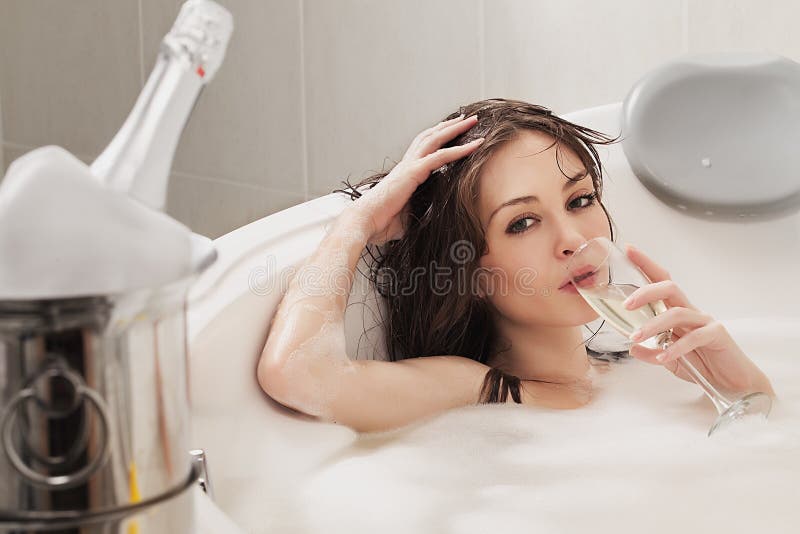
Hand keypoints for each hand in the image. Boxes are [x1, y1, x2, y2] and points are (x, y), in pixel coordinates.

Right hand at [342, 114, 483, 245]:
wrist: (364, 222)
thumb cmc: (382, 223)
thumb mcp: (408, 216)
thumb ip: (422, 212)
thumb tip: (434, 220)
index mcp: (405, 173)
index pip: (424, 149)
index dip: (438, 138)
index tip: (453, 132)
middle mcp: (407, 164)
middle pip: (430, 137)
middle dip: (449, 126)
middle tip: (466, 118)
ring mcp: (409, 166)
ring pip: (435, 139)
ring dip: (455, 129)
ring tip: (472, 120)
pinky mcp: (413, 173)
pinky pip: (440, 157)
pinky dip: (459, 150)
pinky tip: (474, 145)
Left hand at [622, 243, 775, 397]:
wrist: (733, 381)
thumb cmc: (702, 365)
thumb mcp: (668, 360)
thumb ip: (651, 352)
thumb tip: (632, 347)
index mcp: (677, 311)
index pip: (660, 282)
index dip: (645, 265)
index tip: (628, 249)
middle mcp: (691, 312)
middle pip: (670, 288)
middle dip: (646, 291)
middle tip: (626, 304)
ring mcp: (705, 321)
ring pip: (677, 313)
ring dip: (653, 325)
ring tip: (636, 337)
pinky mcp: (717, 335)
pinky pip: (693, 337)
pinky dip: (675, 348)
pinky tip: (662, 358)